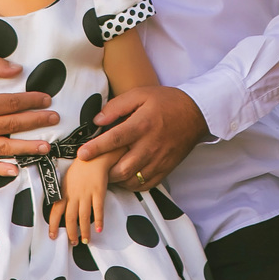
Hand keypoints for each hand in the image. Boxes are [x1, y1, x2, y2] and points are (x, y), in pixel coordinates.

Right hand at [0, 54, 56, 175]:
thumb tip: (19, 70)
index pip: (11, 104)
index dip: (31, 101)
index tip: (47, 100)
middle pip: (11, 126)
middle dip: (36, 122)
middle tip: (54, 119)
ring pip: (3, 148)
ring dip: (26, 148)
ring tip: (46, 147)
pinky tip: (16, 170)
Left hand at [49, 156, 109, 243]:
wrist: (94, 155)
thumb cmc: (80, 167)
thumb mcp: (67, 179)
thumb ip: (64, 193)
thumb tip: (59, 207)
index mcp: (64, 191)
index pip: (55, 211)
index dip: (53, 225)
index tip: (52, 236)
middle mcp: (74, 194)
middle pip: (70, 218)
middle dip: (71, 233)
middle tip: (73, 243)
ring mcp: (87, 193)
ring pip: (84, 216)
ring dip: (84, 231)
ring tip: (86, 241)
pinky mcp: (99, 191)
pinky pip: (98, 209)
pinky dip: (99, 220)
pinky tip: (99, 229)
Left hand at [75, 85, 206, 189]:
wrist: (196, 113)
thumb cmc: (166, 102)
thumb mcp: (141, 94)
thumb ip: (117, 106)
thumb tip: (97, 120)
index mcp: (143, 125)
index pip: (115, 139)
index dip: (96, 148)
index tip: (82, 154)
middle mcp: (150, 145)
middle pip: (121, 168)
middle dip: (104, 171)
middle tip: (94, 167)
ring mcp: (159, 160)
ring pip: (132, 180)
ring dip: (116, 179)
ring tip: (108, 172)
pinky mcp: (166, 168)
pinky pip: (145, 185)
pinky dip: (131, 184)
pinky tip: (125, 176)